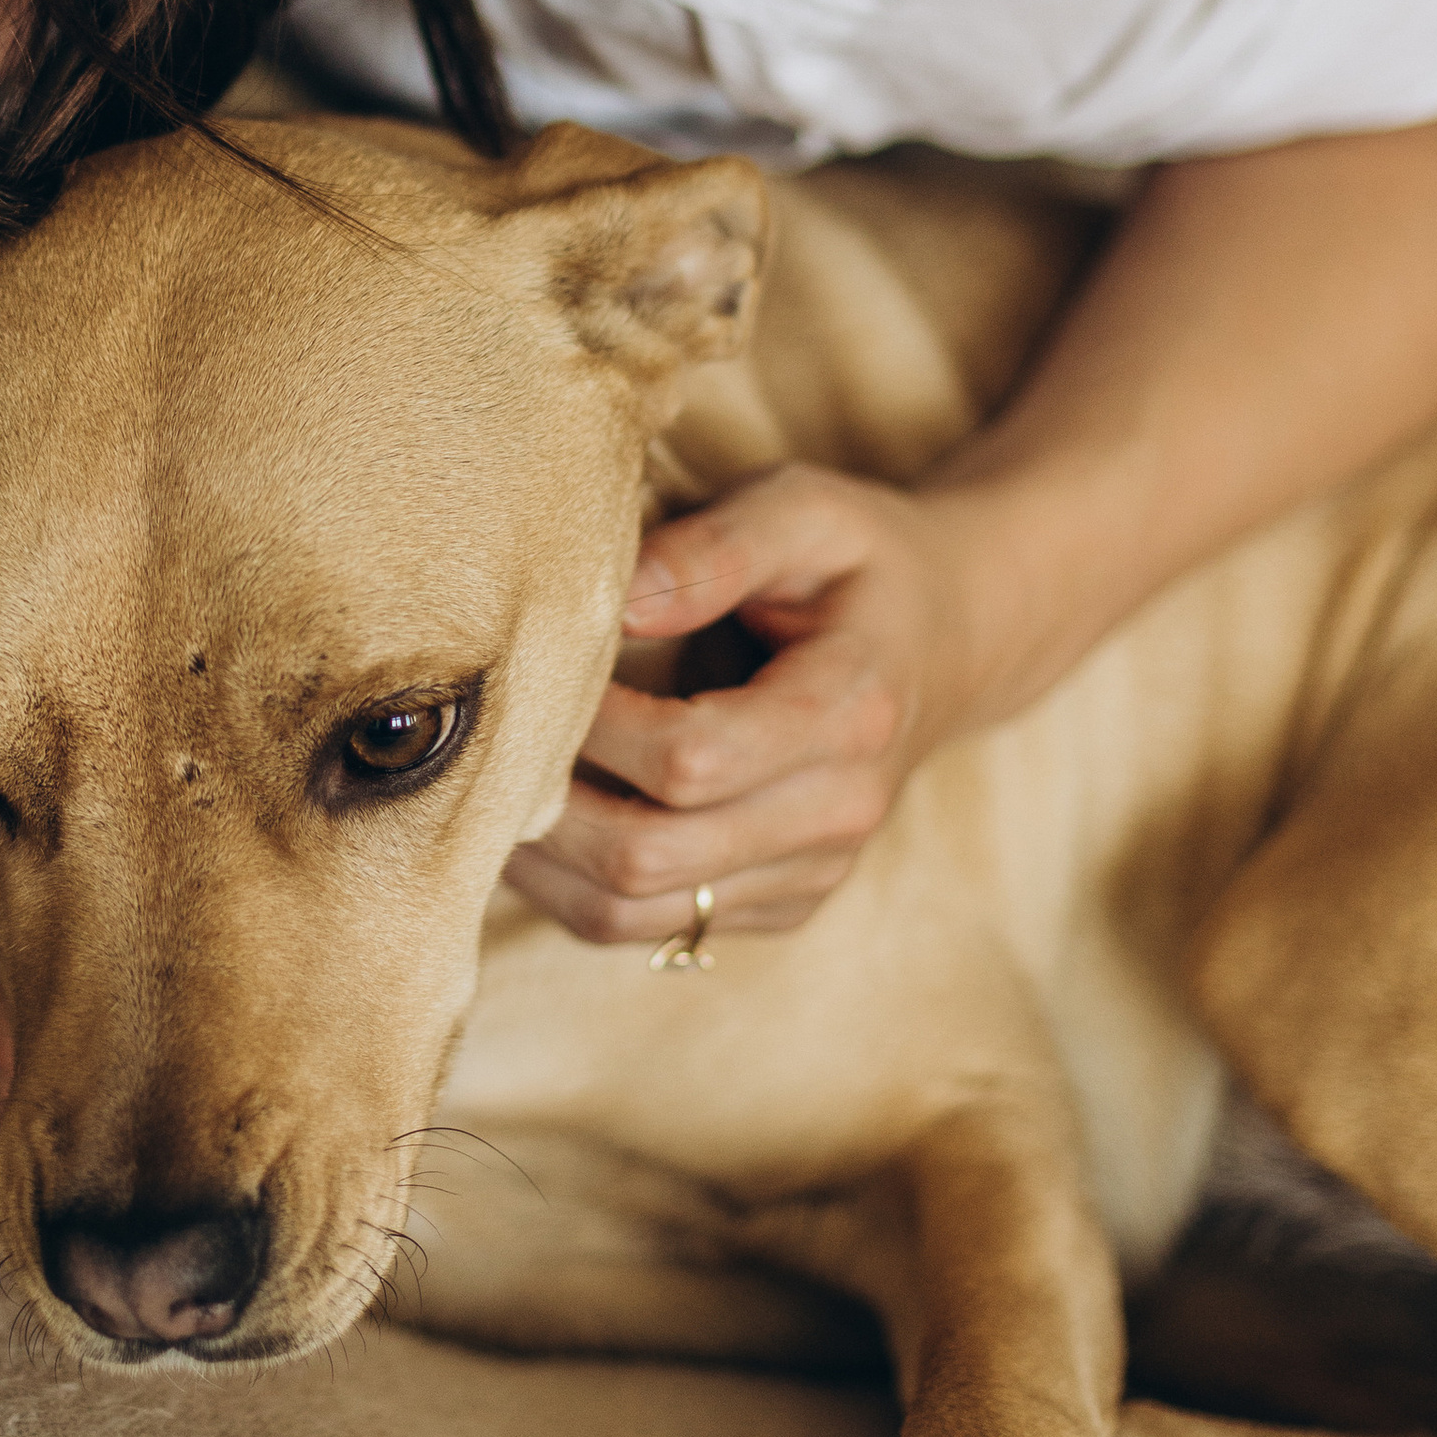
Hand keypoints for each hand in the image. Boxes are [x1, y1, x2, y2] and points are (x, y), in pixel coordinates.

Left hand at [504, 463, 986, 946]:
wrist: (952, 637)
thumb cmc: (858, 560)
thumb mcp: (804, 509)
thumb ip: (713, 549)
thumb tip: (610, 602)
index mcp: (849, 713)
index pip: (688, 759)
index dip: (590, 726)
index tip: (535, 669)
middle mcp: (838, 813)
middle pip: (648, 853)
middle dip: (545, 802)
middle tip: (484, 738)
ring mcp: (812, 872)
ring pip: (633, 911)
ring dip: (542, 860)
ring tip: (489, 782)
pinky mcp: (780, 904)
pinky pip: (648, 927)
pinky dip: (573, 883)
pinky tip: (540, 817)